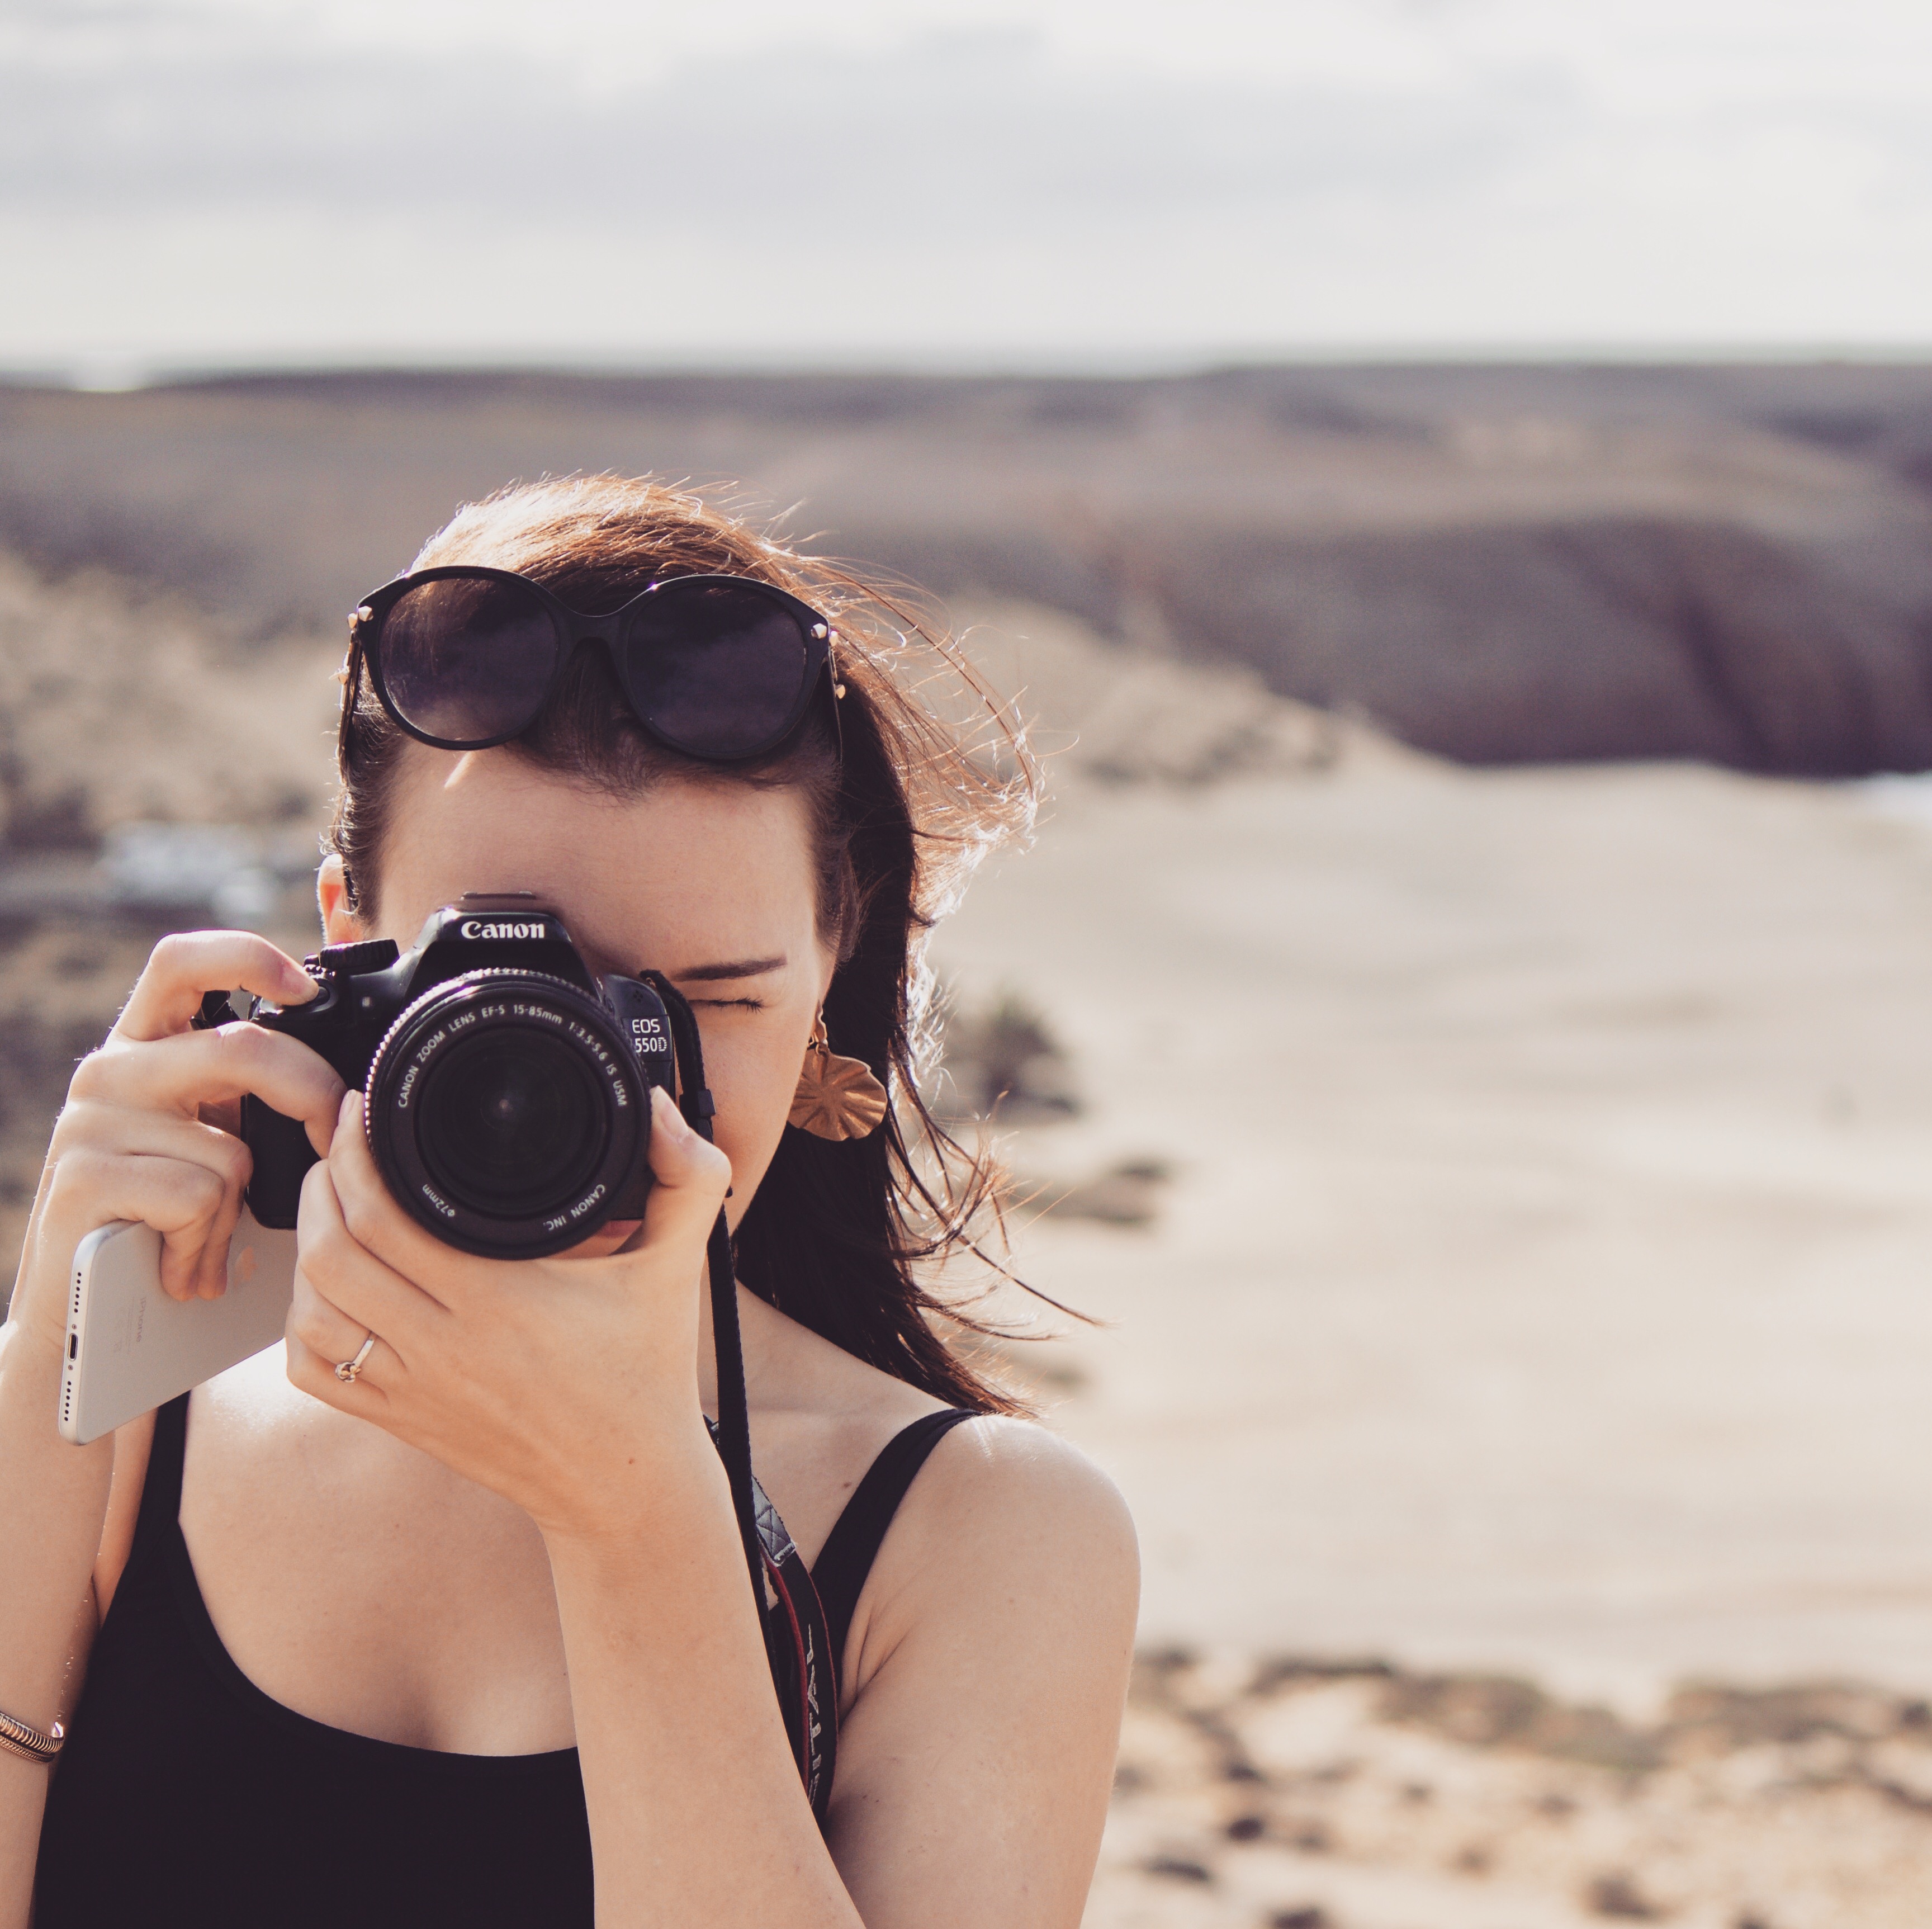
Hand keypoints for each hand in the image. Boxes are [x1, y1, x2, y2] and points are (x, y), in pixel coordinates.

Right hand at [8, 932, 345, 1360]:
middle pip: (240, 1048)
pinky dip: (207, 1242)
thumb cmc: (163, 1224)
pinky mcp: (83, 1181)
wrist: (84, 1318)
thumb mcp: (209, 1139)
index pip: (184, 961)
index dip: (249, 956)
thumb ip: (246, 1093)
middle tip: (324, 1140)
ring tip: (207, 1238)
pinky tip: (179, 1263)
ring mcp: (90, 1124)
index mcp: (142, 1046)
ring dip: (240, 1208)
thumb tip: (342, 1082)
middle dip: (309, 1095)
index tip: (307, 989)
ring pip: (230, 1146)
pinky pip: (199, 1197)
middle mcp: (109, 1071)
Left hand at [285, 1086, 734, 1543]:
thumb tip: (657, 1106)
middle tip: (340, 1146)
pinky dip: (304, 1324)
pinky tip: (326, 1289)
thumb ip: (690, 1174)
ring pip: (310, 1312)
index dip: (356, 1153)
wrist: (627, 1481)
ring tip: (329, 1206)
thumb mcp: (681, 1263)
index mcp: (499, 1299)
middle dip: (321, 1187)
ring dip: (305, 1251)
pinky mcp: (400, 1421)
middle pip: (330, 1255)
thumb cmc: (649, 1368)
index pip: (384, 1215)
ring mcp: (414, 1390)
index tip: (363, 1110)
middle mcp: (443, 1347)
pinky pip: (315, 1371)